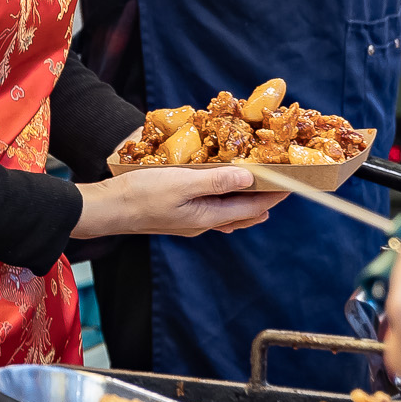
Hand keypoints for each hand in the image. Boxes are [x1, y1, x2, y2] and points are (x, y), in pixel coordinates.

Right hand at [72, 164, 285, 240]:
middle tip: (280, 185)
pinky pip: (212, 210)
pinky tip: (222, 192)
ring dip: (245, 202)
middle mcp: (202, 224)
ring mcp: (190, 222)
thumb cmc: (141, 194)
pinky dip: (225, 199)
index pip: (251, 207)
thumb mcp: (182, 183)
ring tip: (259, 189)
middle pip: (243, 214)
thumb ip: (217, 181)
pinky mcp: (178, 216)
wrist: (107, 210)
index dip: (273, 195)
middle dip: (263, 201)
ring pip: (228, 214)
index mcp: (207, 217)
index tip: (293, 183)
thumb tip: (250, 177)